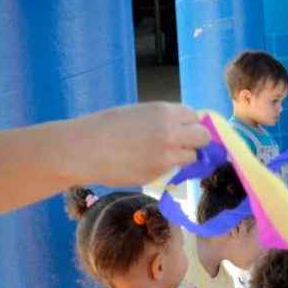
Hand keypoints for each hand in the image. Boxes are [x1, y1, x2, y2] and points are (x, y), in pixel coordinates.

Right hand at [76, 102, 209, 186]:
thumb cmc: (106, 126)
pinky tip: (144, 162)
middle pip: (202, 137)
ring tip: (160, 154)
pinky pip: (172, 170)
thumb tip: (182, 127)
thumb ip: (163, 119)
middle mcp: (171, 134)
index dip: (189, 122)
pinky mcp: (158, 175)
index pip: (194, 116)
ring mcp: (167, 157)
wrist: (85, 149)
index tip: (183, 127)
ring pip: (191, 157)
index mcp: (165, 112)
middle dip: (195, 140)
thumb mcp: (139, 113)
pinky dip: (164, 167)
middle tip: (182, 143)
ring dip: (182, 156)